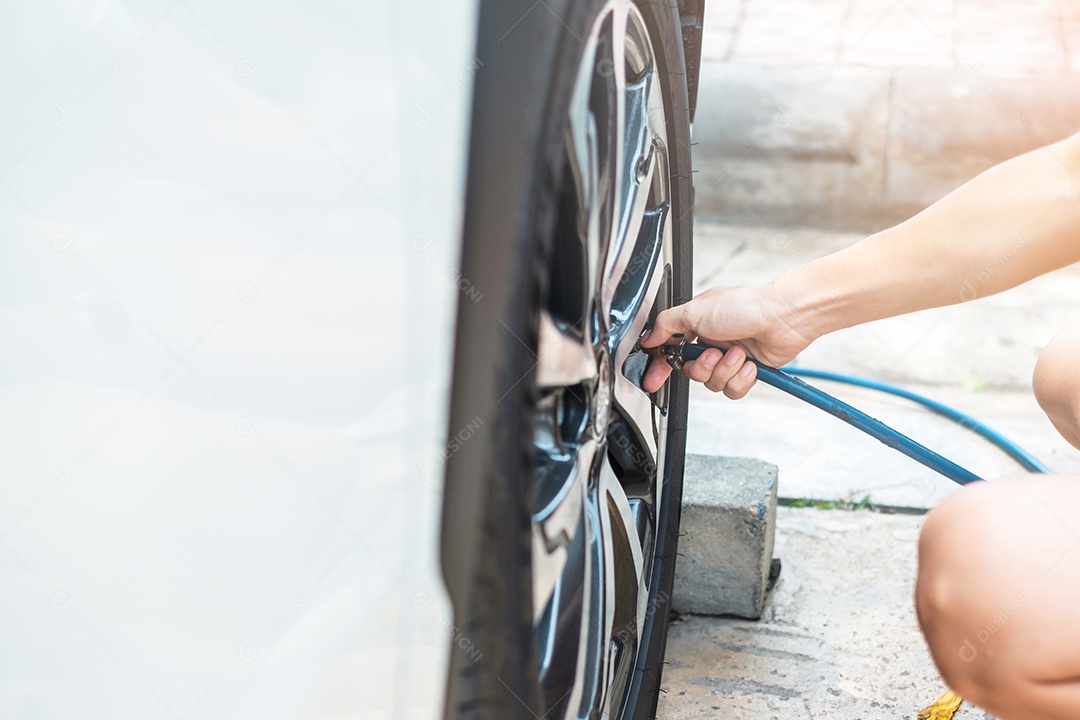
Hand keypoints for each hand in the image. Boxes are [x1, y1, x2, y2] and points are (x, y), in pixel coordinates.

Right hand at [640, 285, 816, 396]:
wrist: (784, 317)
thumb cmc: (746, 306)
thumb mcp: (695, 310)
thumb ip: (666, 325)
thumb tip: (648, 337)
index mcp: (697, 325)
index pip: (670, 350)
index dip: (660, 367)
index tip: (652, 381)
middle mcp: (712, 342)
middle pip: (692, 372)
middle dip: (703, 367)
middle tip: (714, 355)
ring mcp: (730, 357)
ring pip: (712, 383)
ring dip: (726, 370)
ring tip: (738, 354)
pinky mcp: (748, 370)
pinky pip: (733, 389)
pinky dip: (741, 378)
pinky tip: (750, 364)